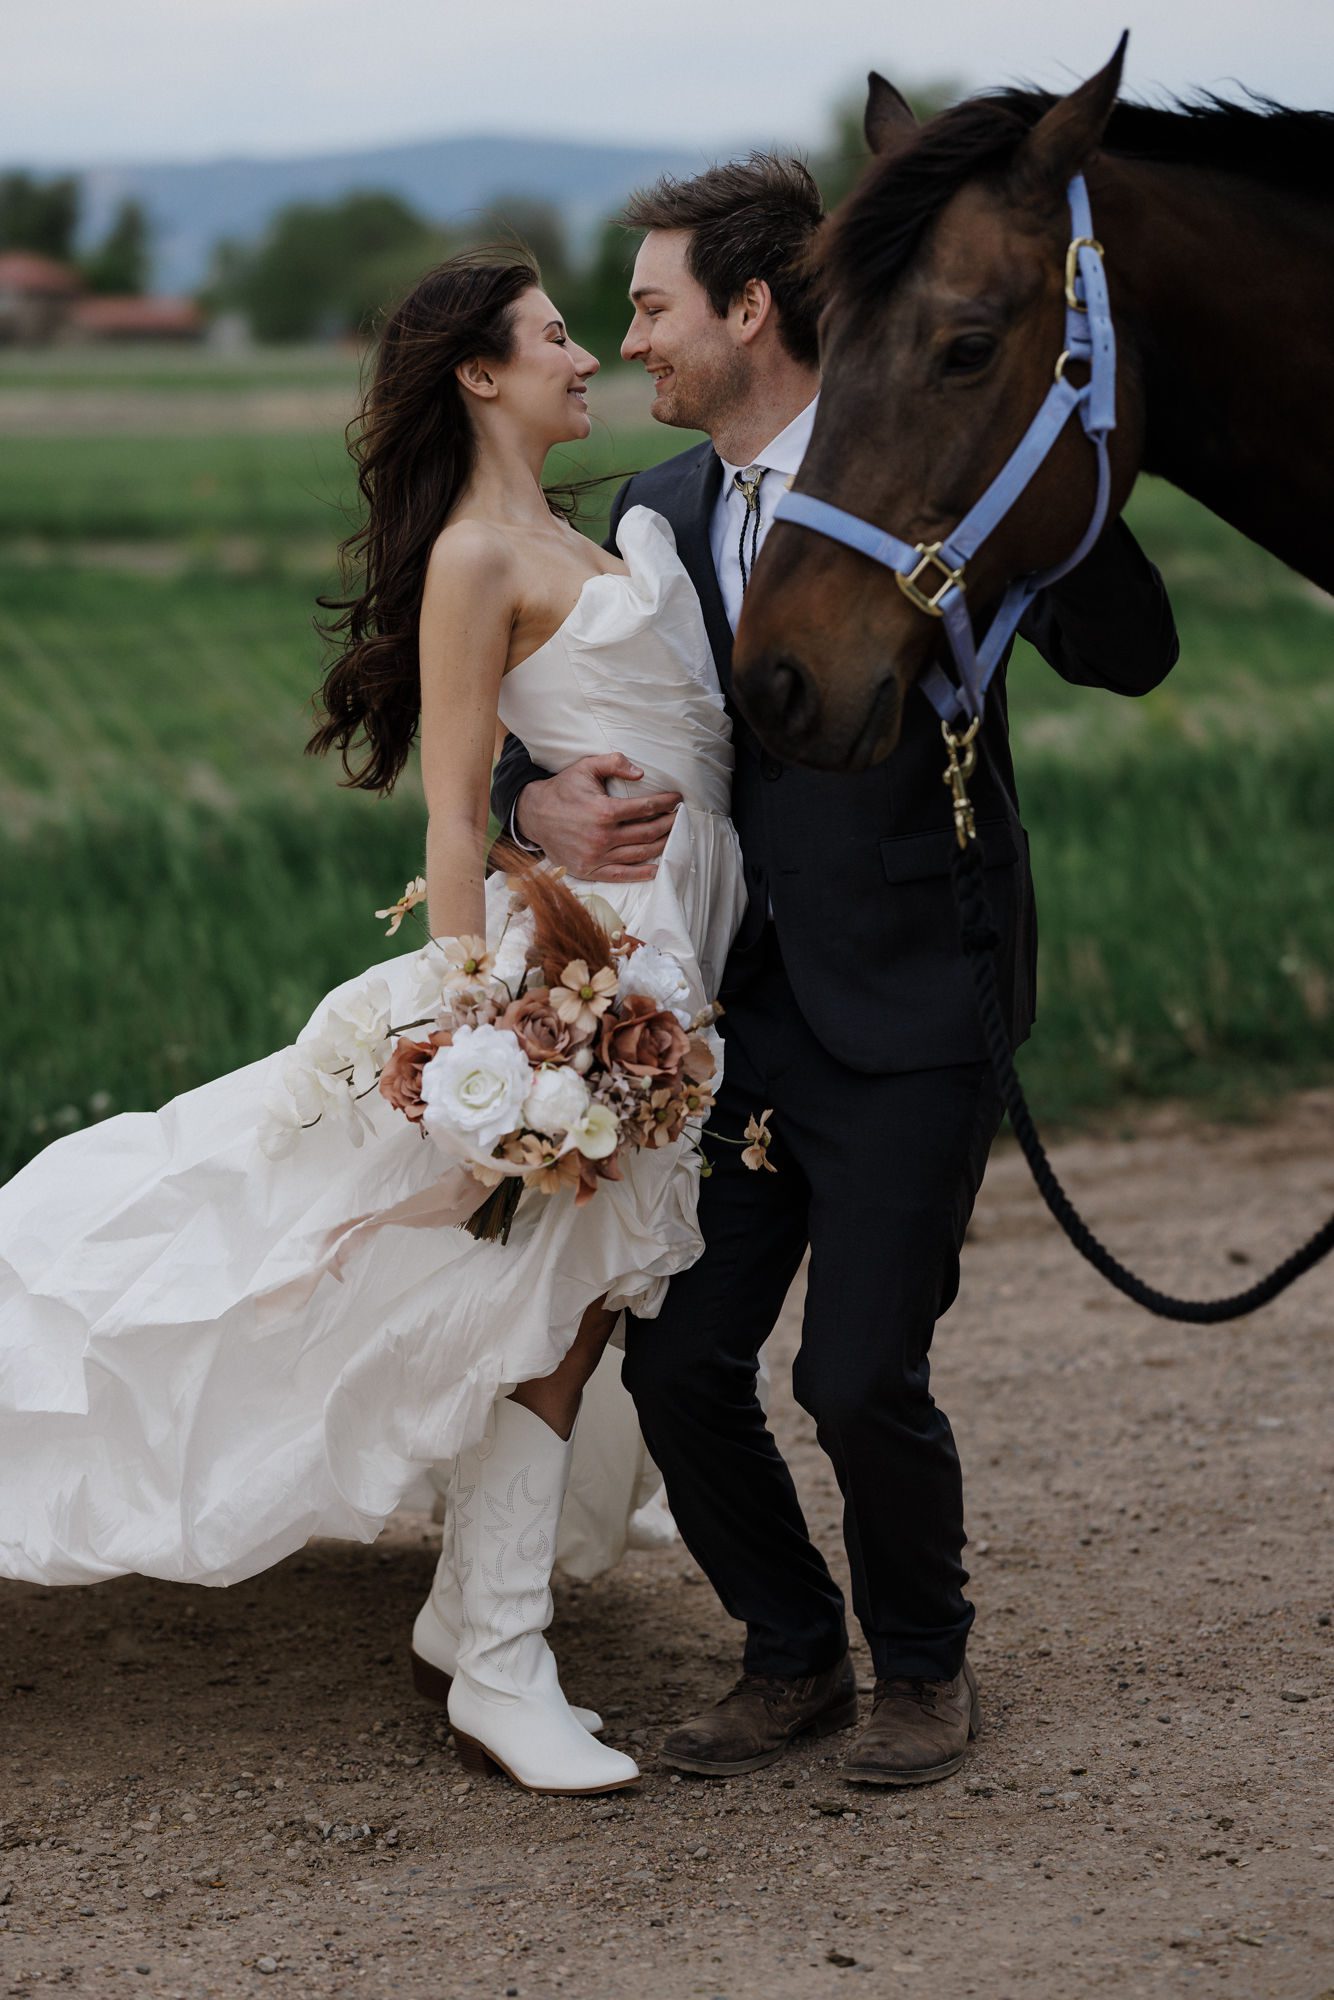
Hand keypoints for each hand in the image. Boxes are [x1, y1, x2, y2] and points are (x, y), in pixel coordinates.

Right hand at [515, 754, 680, 881]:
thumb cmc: (563, 790)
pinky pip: (621, 875)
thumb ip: (613, 763)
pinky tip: (657, 868)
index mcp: (604, 811)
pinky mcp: (590, 869)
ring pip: (639, 853)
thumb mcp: (585, 767)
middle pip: (647, 832)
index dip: (665, 802)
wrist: (534, 815)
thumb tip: (640, 772)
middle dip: (668, 823)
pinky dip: (641, 874)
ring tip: (673, 836)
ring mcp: (597, 855)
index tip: (677, 799)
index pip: (645, 808)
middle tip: (680, 817)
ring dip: (661, 845)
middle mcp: (602, 836)